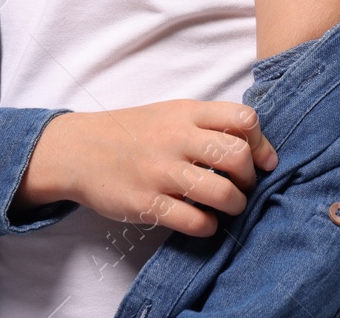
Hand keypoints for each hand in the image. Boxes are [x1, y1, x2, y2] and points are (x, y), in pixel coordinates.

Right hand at [18, 101, 278, 237]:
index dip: (261, 143)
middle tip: (243, 187)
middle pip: (238, 157)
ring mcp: (160, 172)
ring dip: (235, 206)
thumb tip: (259, 152)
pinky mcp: (146, 203)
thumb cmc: (133, 132)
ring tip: (228, 207)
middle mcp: (175, 139)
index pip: (244, 119)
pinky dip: (208, 226)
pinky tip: (203, 221)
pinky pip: (195, 221)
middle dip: (250, 179)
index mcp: (185, 113)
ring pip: (222, 193)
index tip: (261, 161)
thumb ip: (208, 124)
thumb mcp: (170, 113)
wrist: (78, 150)